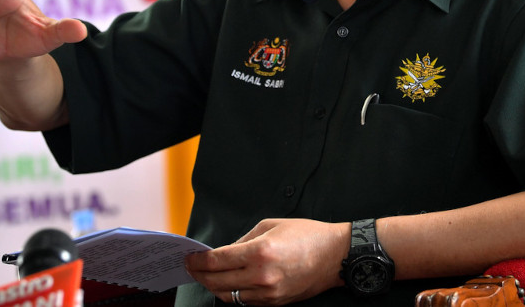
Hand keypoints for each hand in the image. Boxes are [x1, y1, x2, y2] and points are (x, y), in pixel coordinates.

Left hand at [185, 219, 349, 305]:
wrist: (335, 256)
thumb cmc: (306, 235)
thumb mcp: (270, 225)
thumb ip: (243, 239)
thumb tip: (224, 251)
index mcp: (259, 252)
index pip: (217, 261)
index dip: (198, 260)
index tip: (189, 258)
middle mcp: (261, 276)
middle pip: (217, 281)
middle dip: (199, 274)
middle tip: (191, 267)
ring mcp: (268, 293)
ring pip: (228, 296)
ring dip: (212, 286)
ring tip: (205, 276)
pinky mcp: (275, 303)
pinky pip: (245, 301)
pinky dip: (231, 293)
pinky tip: (226, 283)